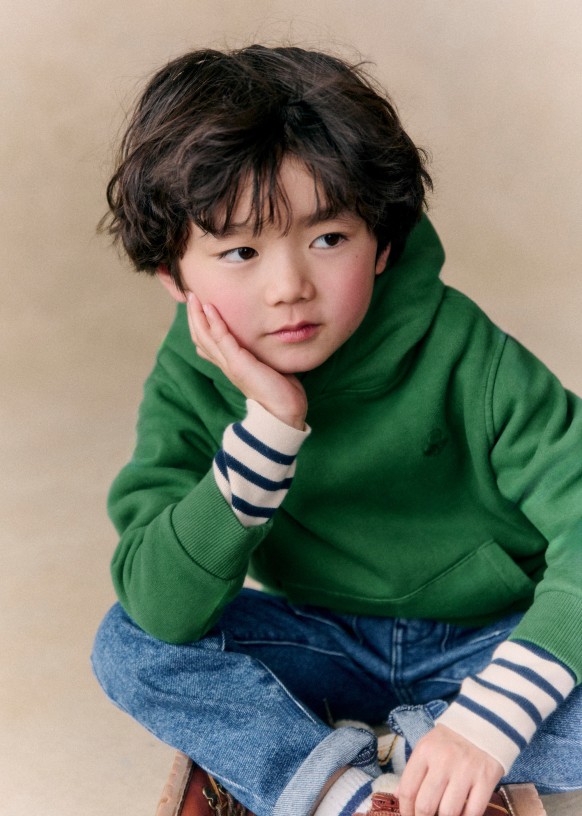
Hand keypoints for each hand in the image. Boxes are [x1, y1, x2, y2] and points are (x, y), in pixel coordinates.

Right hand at [186, 294, 307, 429]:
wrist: (282, 414)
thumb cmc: (280, 393)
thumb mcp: (267, 368)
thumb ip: (260, 355)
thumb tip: (265, 345)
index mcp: (231, 365)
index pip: (207, 342)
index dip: (200, 324)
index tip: (198, 306)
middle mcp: (226, 364)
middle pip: (200, 337)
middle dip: (193, 316)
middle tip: (189, 295)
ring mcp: (230, 364)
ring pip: (205, 336)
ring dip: (198, 315)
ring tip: (193, 296)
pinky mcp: (238, 364)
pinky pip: (221, 338)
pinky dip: (214, 322)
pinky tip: (209, 307)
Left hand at [396, 725, 503, 815]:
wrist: (484, 723)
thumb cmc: (450, 740)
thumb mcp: (427, 746)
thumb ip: (413, 770)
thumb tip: (397, 795)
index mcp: (425, 751)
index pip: (408, 789)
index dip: (405, 809)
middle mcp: (443, 761)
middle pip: (426, 805)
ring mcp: (465, 771)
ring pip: (448, 812)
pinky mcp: (486, 779)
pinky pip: (473, 812)